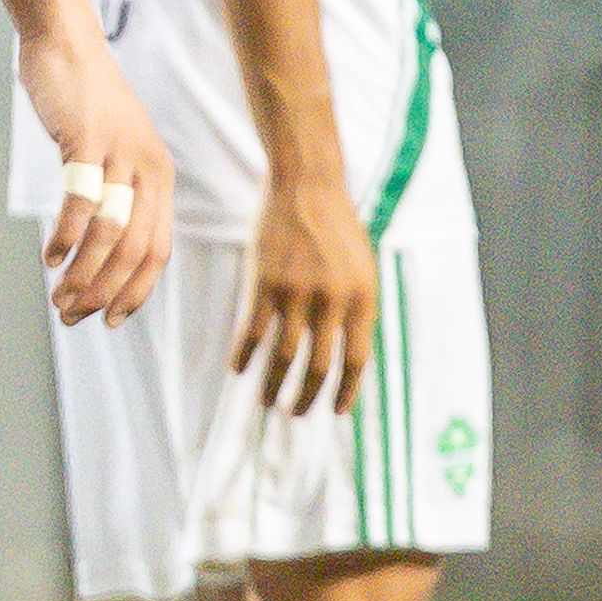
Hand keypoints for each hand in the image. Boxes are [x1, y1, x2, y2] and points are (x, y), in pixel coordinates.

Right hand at [15, 18, 175, 326]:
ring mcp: (120, 154)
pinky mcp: (89, 139)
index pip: (158, 251)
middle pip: (134, 249)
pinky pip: (81, 199)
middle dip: (105, 292)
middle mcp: (149, 169)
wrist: (66, 42)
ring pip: (109, 232)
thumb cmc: (84, 100)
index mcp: (160, 178)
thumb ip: (115, 190)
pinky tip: (51, 256)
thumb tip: (100, 243)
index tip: (108, 319)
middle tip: (72, 315)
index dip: (135, 292)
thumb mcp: (112, 149)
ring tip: (59, 297)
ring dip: (84, 273)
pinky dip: (66, 235)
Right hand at [233, 170, 378, 415]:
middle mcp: (332, 300)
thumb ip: (355, 308)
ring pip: (285, 354)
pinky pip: (253, 329)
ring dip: (274, 383)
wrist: (308, 187)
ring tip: (267, 401)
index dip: (346, 391)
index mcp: (362, 299)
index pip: (357, 360)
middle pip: (320, 365)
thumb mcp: (362, 269)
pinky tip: (238, 369)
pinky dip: (245, 353)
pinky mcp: (265, 282)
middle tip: (295, 413)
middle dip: (307, 396)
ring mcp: (297, 292)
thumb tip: (345, 353)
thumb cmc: (338, 228)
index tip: (335, 411)